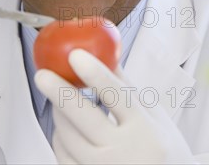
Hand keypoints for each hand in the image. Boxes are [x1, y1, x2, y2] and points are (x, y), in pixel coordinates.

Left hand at [35, 49, 196, 163]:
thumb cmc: (165, 153)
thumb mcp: (155, 119)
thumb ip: (128, 88)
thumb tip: (107, 54)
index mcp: (144, 130)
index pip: (117, 96)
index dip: (95, 74)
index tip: (77, 55)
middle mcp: (123, 152)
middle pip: (84, 117)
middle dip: (59, 92)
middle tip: (43, 74)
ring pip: (67, 137)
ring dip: (60, 114)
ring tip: (63, 101)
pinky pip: (62, 156)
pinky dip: (61, 137)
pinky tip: (70, 130)